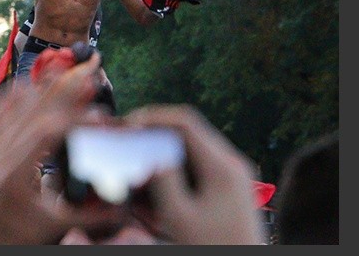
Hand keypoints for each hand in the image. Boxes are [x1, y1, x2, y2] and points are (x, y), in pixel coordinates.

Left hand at [0, 54, 112, 243]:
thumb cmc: (15, 230)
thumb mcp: (54, 224)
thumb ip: (88, 214)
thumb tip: (123, 208)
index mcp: (16, 170)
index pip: (48, 133)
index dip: (76, 121)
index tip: (102, 118)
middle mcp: (3, 152)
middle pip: (35, 111)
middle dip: (65, 92)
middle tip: (91, 75)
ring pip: (18, 107)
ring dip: (43, 88)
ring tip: (65, 67)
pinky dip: (11, 96)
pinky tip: (25, 83)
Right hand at [123, 104, 264, 244]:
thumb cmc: (212, 248)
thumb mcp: (178, 217)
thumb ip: (162, 181)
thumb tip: (150, 154)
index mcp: (222, 166)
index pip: (185, 122)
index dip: (153, 117)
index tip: (128, 124)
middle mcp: (232, 164)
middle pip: (189, 131)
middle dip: (155, 130)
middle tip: (127, 136)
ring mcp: (233, 174)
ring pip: (192, 146)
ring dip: (163, 147)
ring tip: (137, 156)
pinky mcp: (229, 186)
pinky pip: (198, 163)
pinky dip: (174, 164)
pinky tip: (156, 178)